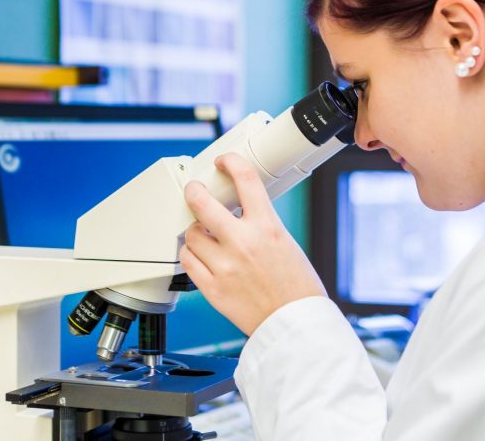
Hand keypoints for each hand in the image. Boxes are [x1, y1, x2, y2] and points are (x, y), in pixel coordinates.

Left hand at [180, 152, 326, 335]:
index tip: (225, 161)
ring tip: (204, 234)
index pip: (245, 179)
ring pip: (191, 234)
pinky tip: (199, 254)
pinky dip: (191, 254)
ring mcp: (224, 266)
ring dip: (195, 230)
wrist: (295, 324)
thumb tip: (239, 211)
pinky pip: (188, 262)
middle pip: (203, 203)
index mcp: (267, 227)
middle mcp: (242, 243)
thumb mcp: (285, 242)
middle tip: (194, 189)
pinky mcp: (212, 288)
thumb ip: (260, 224)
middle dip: (194, 191)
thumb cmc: (297, 288)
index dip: (231, 162)